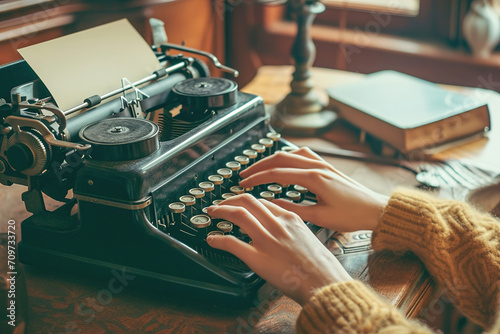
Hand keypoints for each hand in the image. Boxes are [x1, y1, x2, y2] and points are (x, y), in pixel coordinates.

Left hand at [206, 194, 351, 304]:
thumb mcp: (309, 238)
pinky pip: (232, 243)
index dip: (246, 201)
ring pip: (238, 215)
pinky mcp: (258, 258)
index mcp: (291, 219)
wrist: (324, 283)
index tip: (239, 204)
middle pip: (247, 201)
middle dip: (229, 200)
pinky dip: (218, 239)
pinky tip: (212, 240)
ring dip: (221, 211)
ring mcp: (267, 241)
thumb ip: (293, 230)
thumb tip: (282, 231)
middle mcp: (277, 225)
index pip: (263, 201)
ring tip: (212, 213)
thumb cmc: (321, 266)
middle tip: (219, 204)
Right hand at [239, 147, 388, 231]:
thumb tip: (272, 206)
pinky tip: (285, 162)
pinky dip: (289, 156)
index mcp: (314, 178)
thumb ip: (294, 210)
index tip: (244, 183)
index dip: (257, 177)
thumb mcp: (320, 218)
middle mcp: (317, 167)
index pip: (277, 173)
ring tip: (260, 167)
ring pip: (291, 153)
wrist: (375, 210)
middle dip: (259, 165)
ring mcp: (323, 165)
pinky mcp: (327, 167)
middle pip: (280, 158)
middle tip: (244, 174)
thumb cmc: (352, 215)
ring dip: (272, 159)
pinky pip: (303, 155)